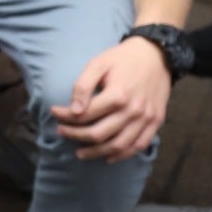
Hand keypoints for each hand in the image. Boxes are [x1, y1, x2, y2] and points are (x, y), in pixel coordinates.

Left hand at [49, 37, 170, 161]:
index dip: (66, 117)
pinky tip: (108, 156)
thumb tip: (74, 110)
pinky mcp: (156, 121)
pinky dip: (123, 155)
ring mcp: (146, 118)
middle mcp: (133, 110)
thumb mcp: (98, 63)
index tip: (54, 113)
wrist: (156, 54)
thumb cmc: (123, 58)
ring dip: (97, 152)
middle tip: (62, 132)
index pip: (85, 115)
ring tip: (81, 153)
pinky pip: (139, 146)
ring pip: (118, 146)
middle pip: (99, 134)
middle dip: (75, 135)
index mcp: (117, 95)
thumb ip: (83, 86)